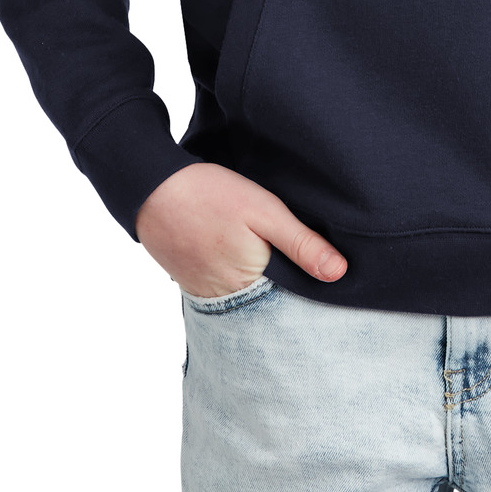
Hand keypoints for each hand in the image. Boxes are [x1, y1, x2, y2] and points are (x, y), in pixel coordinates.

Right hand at [134, 162, 347, 298]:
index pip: (292, 305)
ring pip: (247, 298)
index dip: (310, 293)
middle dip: (288, 292)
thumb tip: (339, 273)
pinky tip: (246, 259)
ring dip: (263, 286)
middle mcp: (227, 301)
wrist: (151, 187)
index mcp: (250, 286)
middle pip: (269, 305)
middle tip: (305, 270)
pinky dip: (240, 280)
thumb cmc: (210, 195)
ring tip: (278, 264)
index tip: (330, 285)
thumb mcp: (265, 211)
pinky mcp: (193, 282)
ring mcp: (206, 294)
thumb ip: (301, 243)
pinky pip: (226, 290)